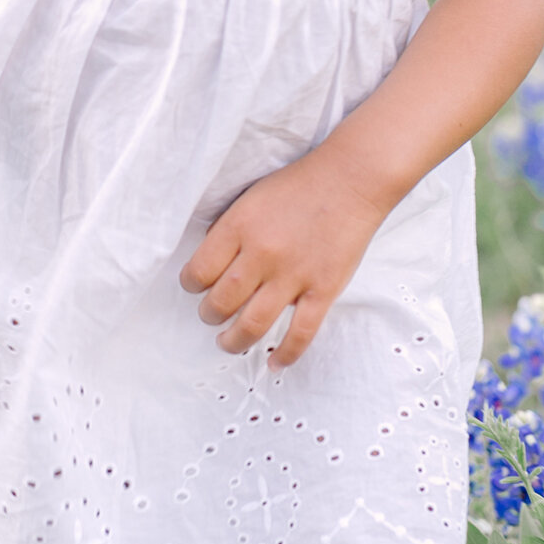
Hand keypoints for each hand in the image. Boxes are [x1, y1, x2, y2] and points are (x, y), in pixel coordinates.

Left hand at [178, 155, 387, 370]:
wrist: (351, 179)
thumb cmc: (300, 185)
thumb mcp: (252, 197)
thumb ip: (231, 229)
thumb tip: (212, 262)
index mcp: (239, 226)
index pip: (199, 271)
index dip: (191, 285)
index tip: (195, 288)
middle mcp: (262, 253)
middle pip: (221, 301)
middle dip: (209, 315)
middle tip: (211, 316)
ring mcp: (294, 275)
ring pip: (252, 324)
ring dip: (234, 340)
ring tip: (228, 342)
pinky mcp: (323, 290)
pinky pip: (300, 333)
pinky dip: (285, 354)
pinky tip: (274, 363)